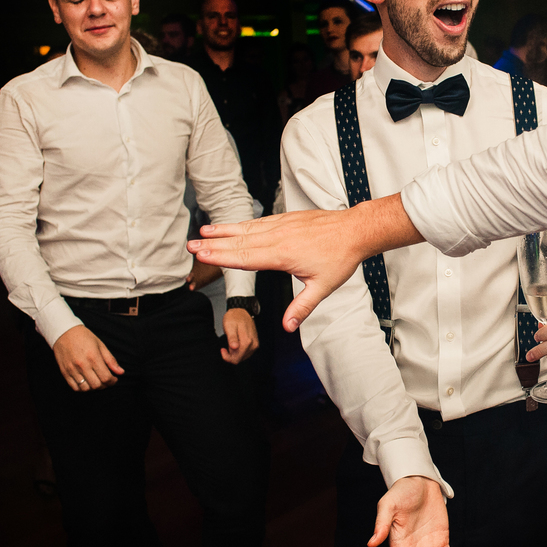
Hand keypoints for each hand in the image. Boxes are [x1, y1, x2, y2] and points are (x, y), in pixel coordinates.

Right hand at [53, 325, 124, 390]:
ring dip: (93, 388)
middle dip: (104, 386)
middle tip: (106, 381)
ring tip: (96, 382)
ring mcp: (72, 369)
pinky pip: (74, 387)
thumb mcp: (100, 345)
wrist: (64, 332)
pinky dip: (82, 389)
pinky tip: (86, 383)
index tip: (114, 379)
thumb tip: (121, 372)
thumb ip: (111, 360)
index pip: (106, 377)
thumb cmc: (84, 337)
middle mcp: (82, 365)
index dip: (112, 381)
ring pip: (85, 389)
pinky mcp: (64, 372)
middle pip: (96, 385)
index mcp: (93, 357)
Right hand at [190, 210, 364, 331]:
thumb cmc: (340, 258)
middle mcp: (278, 237)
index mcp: (282, 254)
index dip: (221, 256)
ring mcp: (281, 226)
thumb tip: (287, 326)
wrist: (354, 230)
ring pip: (247, 229)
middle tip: (191, 244)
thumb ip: (302, 307)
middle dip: (213, 244)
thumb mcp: (322, 287)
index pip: (245, 257)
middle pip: (239, 242)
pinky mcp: (286, 219)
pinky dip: (242, 224)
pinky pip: (259, 222)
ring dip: (224, 231)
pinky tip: (232, 226)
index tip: (202, 255)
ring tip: (204, 231)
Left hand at [220, 308, 258, 363]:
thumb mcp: (229, 326)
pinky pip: (246, 353)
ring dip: (235, 353)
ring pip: (242, 357)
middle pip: (240, 359)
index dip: (227, 357)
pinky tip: (236, 343)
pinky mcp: (255, 344)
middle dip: (231, 355)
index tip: (222, 349)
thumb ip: (232, 338)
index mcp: (247, 341)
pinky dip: (239, 351)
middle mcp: (253, 344)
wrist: (242, 311)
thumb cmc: (234, 318)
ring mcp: (255, 345)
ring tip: (231, 342)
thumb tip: (235, 347)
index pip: (236, 359)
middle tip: (226, 345)